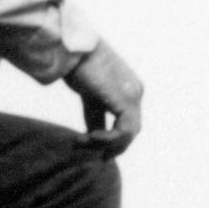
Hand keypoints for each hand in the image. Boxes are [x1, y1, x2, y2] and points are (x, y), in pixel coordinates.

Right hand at [67, 41, 144, 156]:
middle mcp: (136, 91)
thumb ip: (96, 116)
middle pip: (132, 130)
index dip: (116, 141)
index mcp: (130, 88)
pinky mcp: (125, 100)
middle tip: (100, 158)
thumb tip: (93, 137)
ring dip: (104, 144)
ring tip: (82, 143)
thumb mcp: (89, 95)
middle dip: (115, 147)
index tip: (100, 154)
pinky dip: (107, 139)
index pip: (129, 122)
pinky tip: (89, 138)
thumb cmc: (76, 66)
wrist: (72, 48)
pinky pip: (123, 131)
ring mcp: (133, 95)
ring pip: (128, 134)